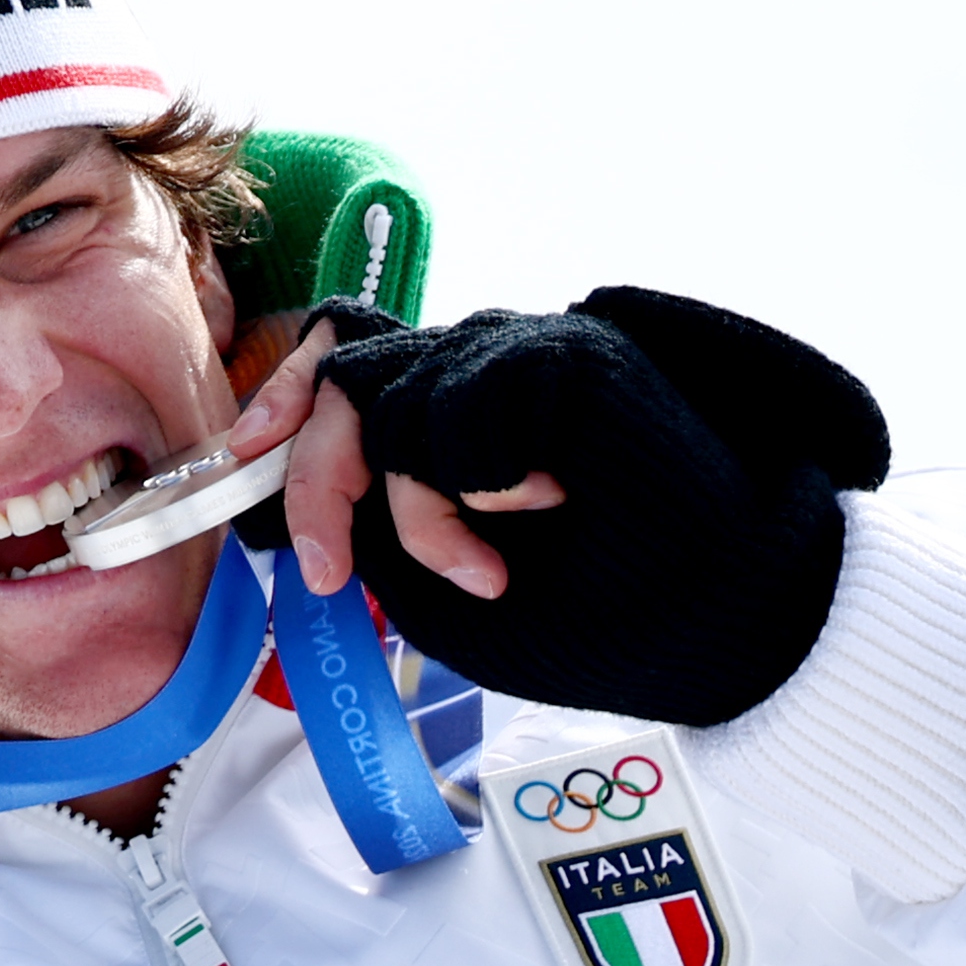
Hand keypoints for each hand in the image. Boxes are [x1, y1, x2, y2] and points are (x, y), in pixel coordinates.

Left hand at [220, 291, 887, 725]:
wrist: (727, 611)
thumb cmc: (601, 608)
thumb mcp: (450, 578)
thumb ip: (381, 525)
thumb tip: (301, 505)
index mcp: (455, 414)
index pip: (343, 363)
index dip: (281, 402)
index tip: (238, 461)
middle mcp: (484, 372)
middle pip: (347, 376)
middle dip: (319, 483)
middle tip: (330, 574)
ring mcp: (527, 354)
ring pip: (398, 406)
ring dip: (424, 517)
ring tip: (490, 573)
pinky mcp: (566, 354)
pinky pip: (466, 416)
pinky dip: (486, 485)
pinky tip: (546, 510)